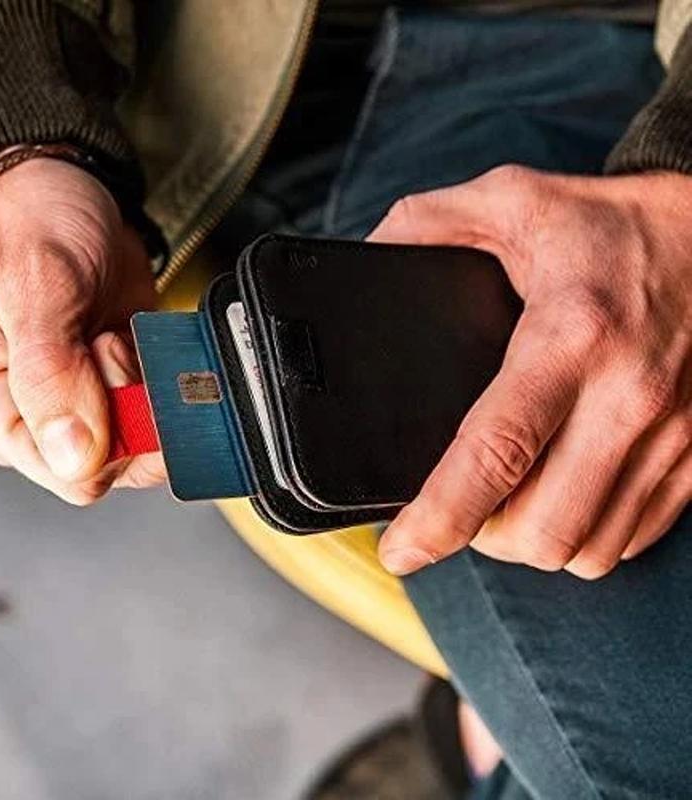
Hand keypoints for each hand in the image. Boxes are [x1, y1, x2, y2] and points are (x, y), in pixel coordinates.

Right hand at [0, 158, 164, 504]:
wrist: (66, 191)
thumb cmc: (31, 226)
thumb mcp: (33, 287)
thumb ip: (49, 374)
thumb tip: (72, 457)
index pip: (58, 469)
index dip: (104, 437)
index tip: (108, 365)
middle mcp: (38, 414)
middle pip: (110, 462)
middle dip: (131, 407)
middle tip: (115, 341)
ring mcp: (86, 401)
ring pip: (144, 441)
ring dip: (151, 390)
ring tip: (123, 333)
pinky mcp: (123, 384)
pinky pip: (163, 409)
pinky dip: (167, 377)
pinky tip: (140, 337)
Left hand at [370, 166, 691, 578]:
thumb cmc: (609, 221)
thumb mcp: (509, 200)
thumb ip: (425, 225)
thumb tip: (365, 260)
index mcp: (569, 336)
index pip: (495, 455)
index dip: (438, 519)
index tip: (400, 551)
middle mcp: (627, 397)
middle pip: (540, 530)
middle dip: (482, 539)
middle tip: (458, 508)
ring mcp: (672, 435)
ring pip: (586, 551)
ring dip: (532, 544)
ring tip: (506, 506)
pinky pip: (631, 539)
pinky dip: (583, 538)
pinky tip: (559, 498)